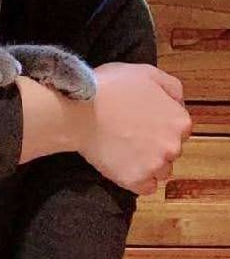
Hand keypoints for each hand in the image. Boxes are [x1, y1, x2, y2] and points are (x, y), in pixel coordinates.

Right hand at [74, 62, 191, 195]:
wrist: (79, 109)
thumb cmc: (109, 86)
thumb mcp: (144, 71)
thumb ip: (170, 86)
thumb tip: (179, 100)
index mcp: (178, 120)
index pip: (179, 127)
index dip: (160, 122)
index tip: (142, 118)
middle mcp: (173, 146)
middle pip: (171, 149)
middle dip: (155, 142)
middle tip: (130, 131)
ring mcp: (155, 166)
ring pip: (160, 170)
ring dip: (147, 162)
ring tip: (123, 147)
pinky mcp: (135, 180)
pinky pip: (145, 186)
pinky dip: (136, 177)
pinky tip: (122, 162)